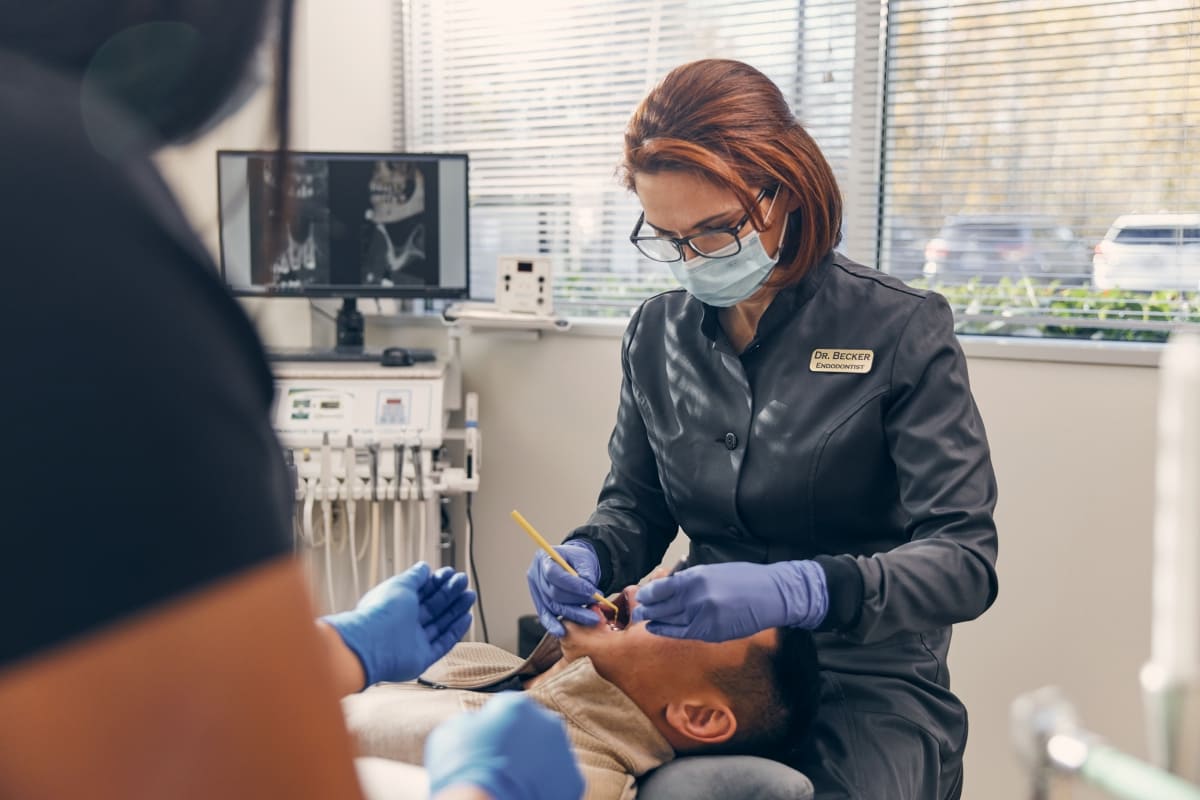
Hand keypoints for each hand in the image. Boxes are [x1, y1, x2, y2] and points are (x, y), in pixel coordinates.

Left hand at [322, 562, 474, 686]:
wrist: (373, 644)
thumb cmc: (382, 611)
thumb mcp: (401, 584)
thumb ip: (414, 576)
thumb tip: (424, 567)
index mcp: (397, 605)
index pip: (421, 592)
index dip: (436, 582)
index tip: (450, 573)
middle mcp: (405, 624)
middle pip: (433, 607)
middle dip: (449, 593)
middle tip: (464, 581)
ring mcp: (414, 641)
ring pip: (440, 624)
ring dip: (456, 610)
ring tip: (470, 595)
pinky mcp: (422, 658)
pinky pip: (443, 643)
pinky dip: (456, 631)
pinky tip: (467, 617)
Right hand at [426, 693, 583, 799]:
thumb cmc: (462, 766)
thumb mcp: (452, 730)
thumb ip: (473, 721)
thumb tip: (479, 726)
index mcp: (518, 704)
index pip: (507, 709)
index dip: (494, 727)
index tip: (485, 744)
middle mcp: (547, 721)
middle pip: (533, 729)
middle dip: (521, 742)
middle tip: (501, 763)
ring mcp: (564, 751)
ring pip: (549, 754)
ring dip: (536, 763)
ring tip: (514, 781)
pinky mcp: (573, 780)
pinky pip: (559, 779)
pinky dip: (547, 786)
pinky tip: (527, 792)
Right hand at [526, 540, 601, 636]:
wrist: (574, 564)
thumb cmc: (578, 560)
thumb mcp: (585, 559)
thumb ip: (586, 572)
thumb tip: (588, 587)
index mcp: (544, 559)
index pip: (554, 574)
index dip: (573, 585)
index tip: (591, 591)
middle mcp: (536, 575)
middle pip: (553, 593)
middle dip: (576, 601)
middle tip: (596, 604)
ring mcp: (536, 591)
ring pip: (553, 606)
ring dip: (573, 614)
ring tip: (591, 617)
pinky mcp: (540, 604)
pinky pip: (545, 616)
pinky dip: (553, 625)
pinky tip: (562, 632)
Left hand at [632, 560, 827, 641]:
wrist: (771, 595)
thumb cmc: (744, 578)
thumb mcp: (713, 571)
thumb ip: (690, 579)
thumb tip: (668, 586)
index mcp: (696, 577)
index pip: (661, 588)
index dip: (648, 593)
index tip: (642, 595)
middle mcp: (696, 597)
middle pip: (662, 606)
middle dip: (647, 608)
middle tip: (638, 609)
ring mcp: (703, 616)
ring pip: (669, 621)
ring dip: (654, 620)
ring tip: (644, 619)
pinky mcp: (711, 632)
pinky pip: (682, 632)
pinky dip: (667, 630)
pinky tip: (656, 628)